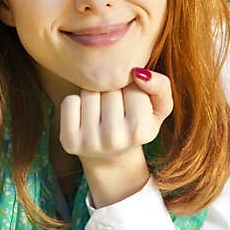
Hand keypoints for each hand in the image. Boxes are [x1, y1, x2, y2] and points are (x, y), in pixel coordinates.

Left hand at [58, 68, 172, 163]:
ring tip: (101, 113)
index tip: (132, 105)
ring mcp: (90, 142)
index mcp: (141, 131)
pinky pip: (69, 102)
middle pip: (110, 87)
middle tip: (115, 110)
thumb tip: (137, 73)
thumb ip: (161, 87)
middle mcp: (115, 139)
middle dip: (112, 91)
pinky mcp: (69, 141)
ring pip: (89, 93)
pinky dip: (75, 103)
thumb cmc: (136, 125)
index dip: (132, 89)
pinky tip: (84, 117)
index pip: (134, 85)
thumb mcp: (158, 109)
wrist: (110, 157)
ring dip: (94, 96)